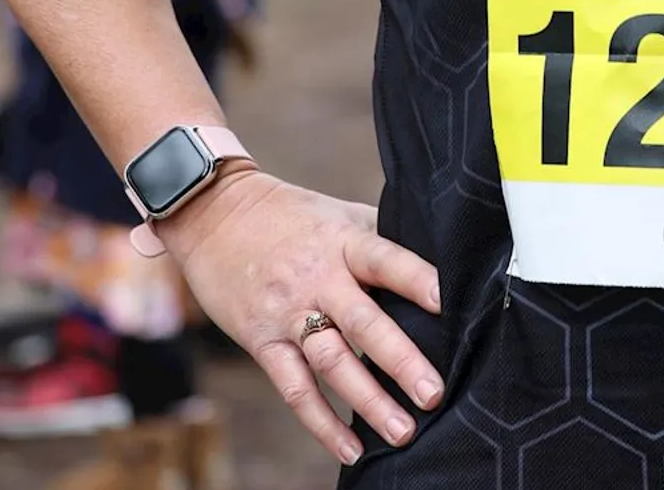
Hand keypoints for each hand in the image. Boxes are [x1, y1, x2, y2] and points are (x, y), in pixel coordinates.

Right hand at [158, 168, 442, 465]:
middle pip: (363, 322)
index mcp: (343, 241)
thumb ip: (378, 239)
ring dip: (368, 400)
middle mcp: (318, 278)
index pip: (385, 260)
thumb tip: (436, 263)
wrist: (215, 216)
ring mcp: (288, 313)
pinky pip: (295, 388)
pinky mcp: (262, 341)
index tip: (448, 303)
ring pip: (332, 362)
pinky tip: (350, 448)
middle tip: (434, 393)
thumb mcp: (339, 214)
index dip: (416, 279)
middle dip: (401, 360)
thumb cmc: (292, 215)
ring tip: (402, 432)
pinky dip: (322, 422)